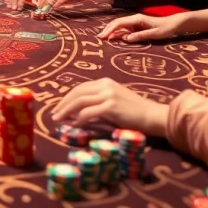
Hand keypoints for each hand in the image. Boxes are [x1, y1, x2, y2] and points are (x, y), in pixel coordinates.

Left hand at [51, 78, 168, 136]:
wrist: (153, 116)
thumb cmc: (134, 112)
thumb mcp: (114, 102)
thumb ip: (97, 103)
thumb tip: (77, 113)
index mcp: (105, 82)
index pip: (80, 88)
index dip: (67, 98)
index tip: (58, 108)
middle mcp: (105, 85)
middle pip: (77, 93)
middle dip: (63, 104)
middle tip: (54, 114)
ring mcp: (108, 94)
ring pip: (80, 101)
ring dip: (66, 111)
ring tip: (58, 120)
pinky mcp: (111, 106)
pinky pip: (88, 112)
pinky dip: (79, 119)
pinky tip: (76, 125)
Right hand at [96, 13, 182, 42]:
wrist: (173, 23)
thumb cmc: (165, 29)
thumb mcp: (154, 34)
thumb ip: (140, 36)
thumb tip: (125, 39)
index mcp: (137, 19)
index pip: (119, 23)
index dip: (110, 30)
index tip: (103, 37)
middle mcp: (134, 19)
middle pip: (117, 23)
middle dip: (107, 30)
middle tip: (99, 38)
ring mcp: (135, 22)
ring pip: (119, 25)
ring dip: (111, 31)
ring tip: (104, 38)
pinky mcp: (136, 25)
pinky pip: (124, 28)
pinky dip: (117, 32)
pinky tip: (113, 37)